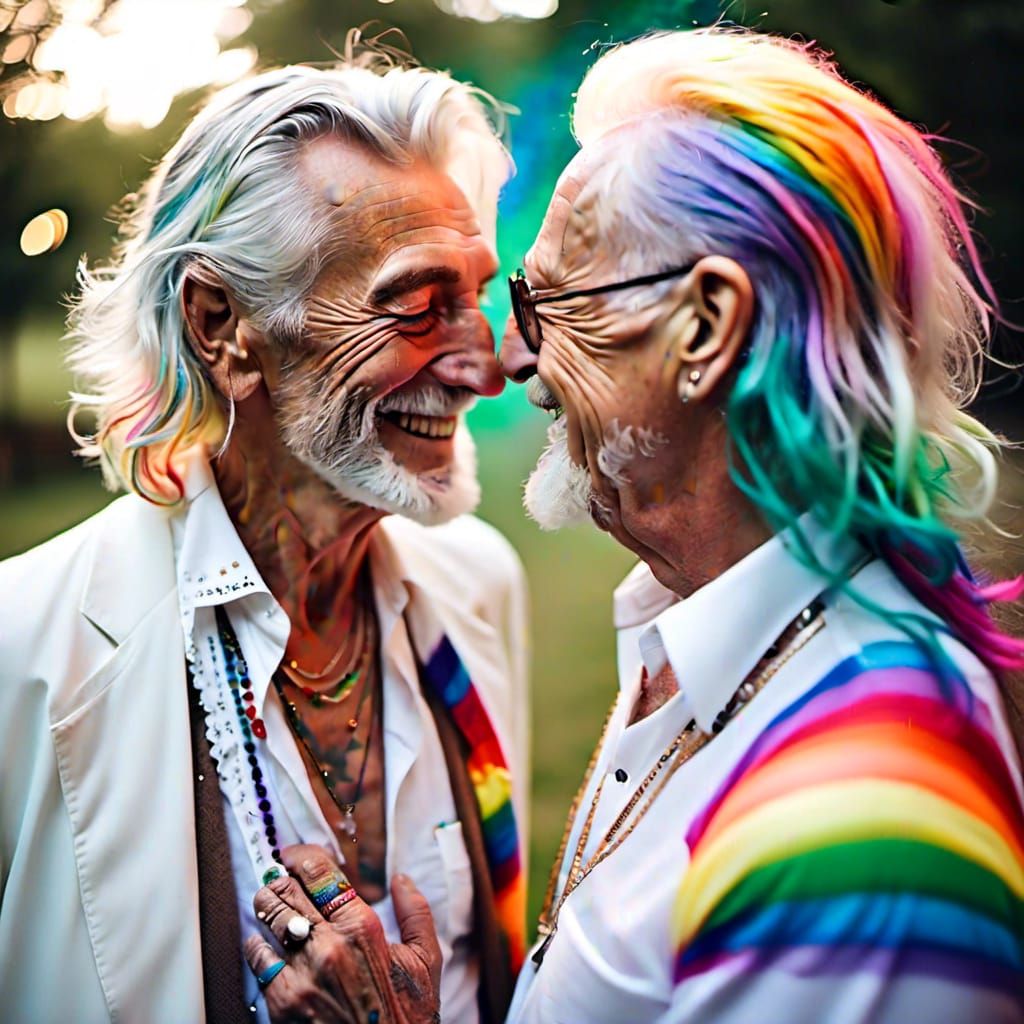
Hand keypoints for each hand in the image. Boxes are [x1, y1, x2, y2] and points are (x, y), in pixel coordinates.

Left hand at [244, 844, 441, 1023]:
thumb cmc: (406, 1018)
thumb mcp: (426, 962)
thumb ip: (416, 913)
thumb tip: (401, 880)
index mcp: (362, 928)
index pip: (320, 872)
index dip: (301, 855)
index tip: (294, 854)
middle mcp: (329, 946)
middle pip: (286, 890)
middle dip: (280, 880)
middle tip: (280, 879)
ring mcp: (301, 974)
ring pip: (268, 918)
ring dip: (266, 907)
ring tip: (270, 905)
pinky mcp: (281, 1002)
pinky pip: (257, 957)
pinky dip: (258, 945)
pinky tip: (266, 945)